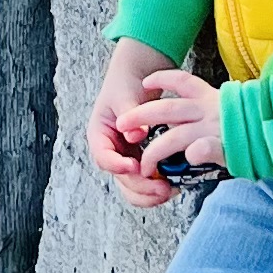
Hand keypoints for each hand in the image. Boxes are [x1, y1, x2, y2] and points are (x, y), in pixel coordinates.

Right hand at [88, 41, 174, 207]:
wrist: (137, 77)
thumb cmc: (127, 83)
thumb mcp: (125, 94)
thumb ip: (129, 112)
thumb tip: (135, 135)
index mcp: (100, 135)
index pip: (103, 157)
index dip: (117, 166)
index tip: (135, 166)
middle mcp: (111, 151)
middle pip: (120, 178)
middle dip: (140, 187)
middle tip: (161, 188)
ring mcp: (125, 158)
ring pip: (132, 187)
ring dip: (149, 194)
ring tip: (169, 192)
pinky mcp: (141, 161)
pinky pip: (146, 182)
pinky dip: (156, 187)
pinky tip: (173, 187)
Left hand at [127, 67, 226, 177]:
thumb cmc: (249, 126)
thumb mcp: (229, 112)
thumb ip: (203, 117)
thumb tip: (181, 128)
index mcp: (211, 98)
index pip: (183, 81)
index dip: (163, 79)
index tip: (145, 81)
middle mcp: (211, 108)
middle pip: (169, 108)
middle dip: (141, 116)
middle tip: (122, 123)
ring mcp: (216, 128)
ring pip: (177, 136)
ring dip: (156, 151)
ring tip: (145, 166)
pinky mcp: (227, 147)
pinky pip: (206, 148)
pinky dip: (196, 153)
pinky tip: (186, 159)